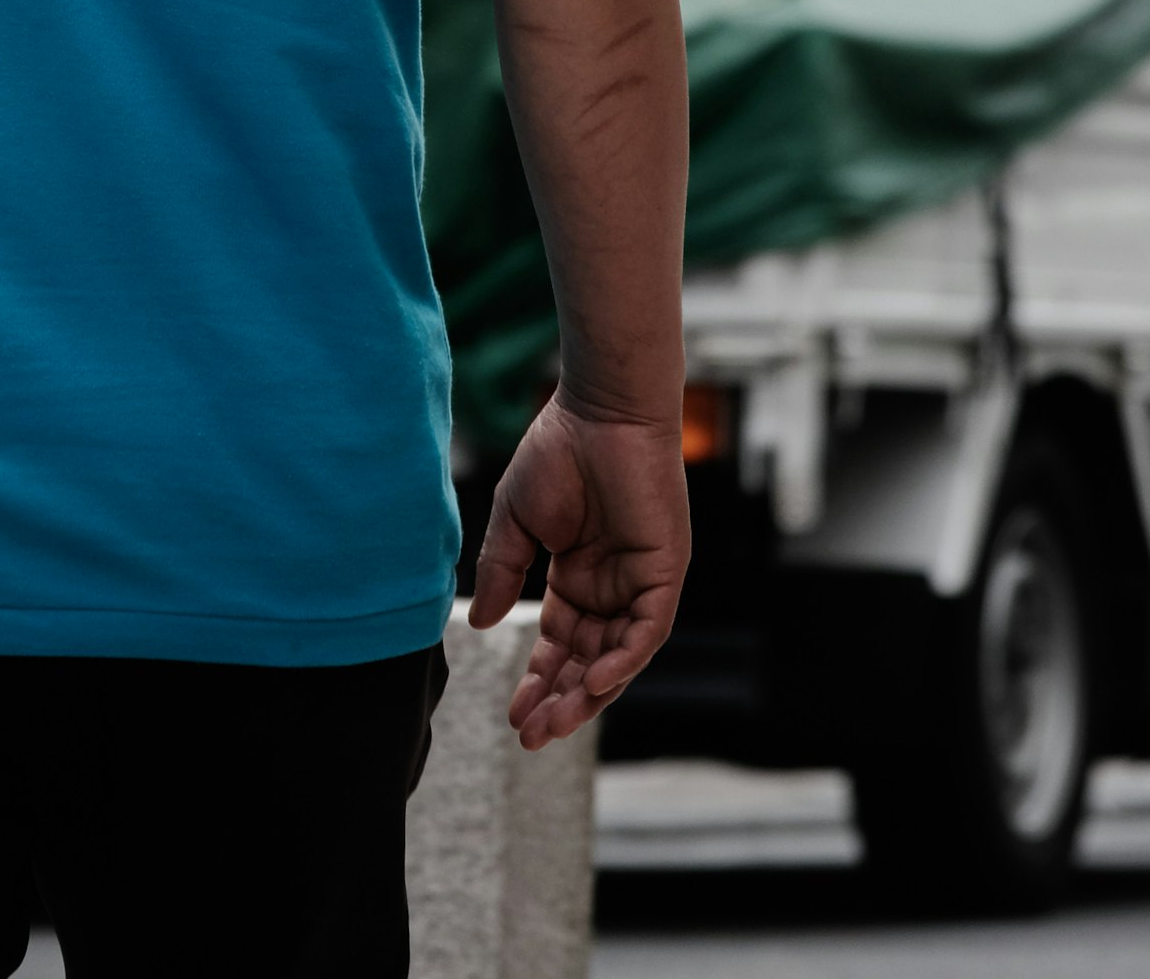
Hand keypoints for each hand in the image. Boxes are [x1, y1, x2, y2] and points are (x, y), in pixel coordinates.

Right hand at [467, 399, 687, 749]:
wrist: (600, 413)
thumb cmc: (558, 453)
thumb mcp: (515, 522)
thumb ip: (502, 573)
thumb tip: (485, 626)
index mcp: (577, 577)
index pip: (560, 645)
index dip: (536, 680)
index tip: (511, 716)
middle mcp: (610, 588)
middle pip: (587, 662)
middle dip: (558, 701)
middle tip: (530, 737)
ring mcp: (640, 583)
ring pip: (617, 657)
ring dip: (587, 694)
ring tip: (553, 723)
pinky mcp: (664, 574)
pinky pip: (647, 630)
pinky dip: (623, 659)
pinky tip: (592, 684)